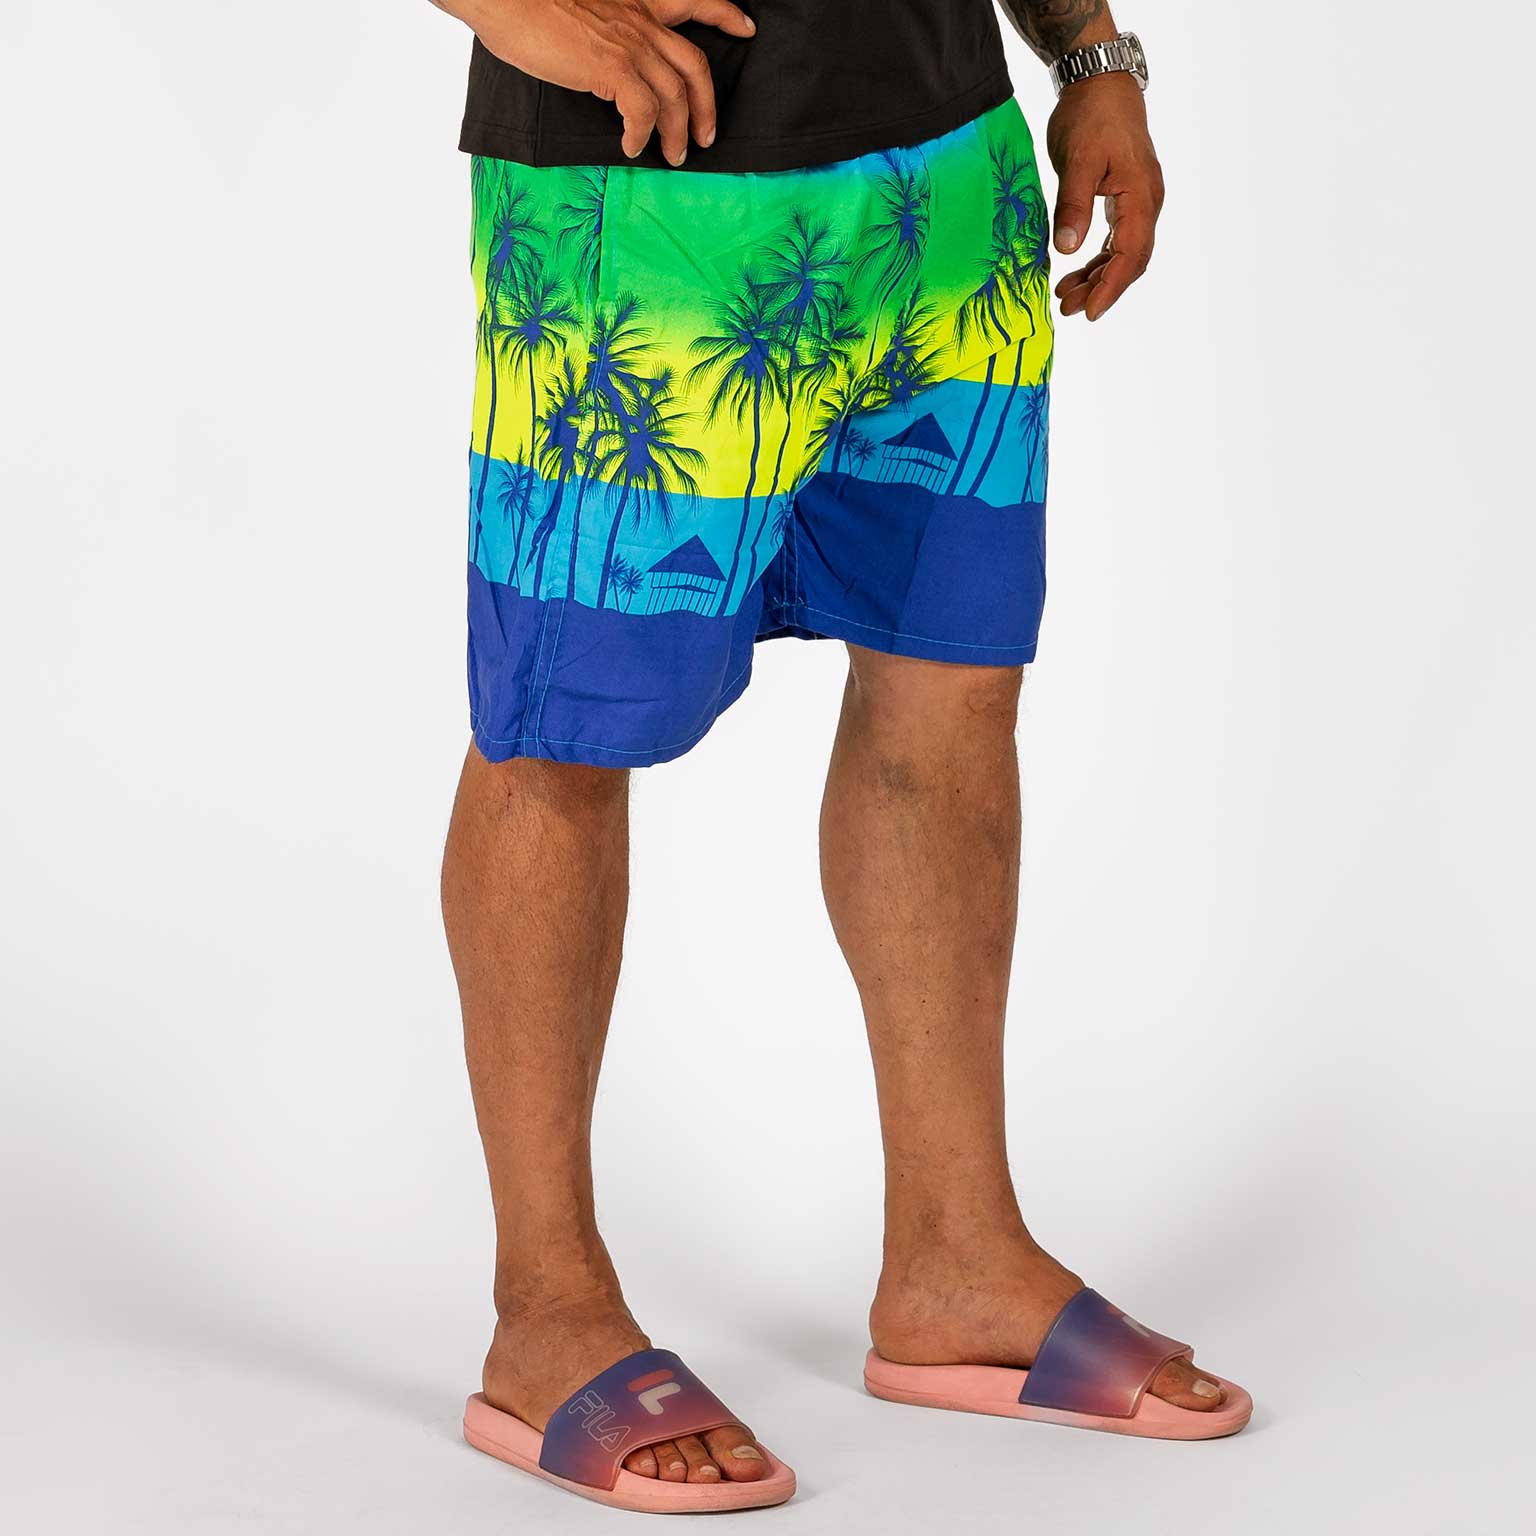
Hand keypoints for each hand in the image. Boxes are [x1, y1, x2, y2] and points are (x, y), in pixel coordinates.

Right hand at [448, 0, 755, 165]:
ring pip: (675, 96)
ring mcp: (629, 44)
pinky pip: (643, 112)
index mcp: (636, 3)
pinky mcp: (611, 67)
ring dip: (678, 133)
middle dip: (707, 107)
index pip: (694, 0)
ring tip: (673, 155)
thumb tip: (610, 73)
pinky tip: (633, 147)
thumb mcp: (583, 14)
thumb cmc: (531, 7)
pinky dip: (642, 136)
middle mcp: (640, 20)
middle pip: (695, 66)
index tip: (745, 27)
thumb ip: (606, 35)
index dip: (725, 14)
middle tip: (706, 136)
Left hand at [1046, 73, 1164, 320]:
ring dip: (1097, 277)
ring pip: (1123, 252)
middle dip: (1101, 288)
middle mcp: (1147, 202)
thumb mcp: (1077, 159)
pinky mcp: (1126, 199)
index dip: (1110, 286)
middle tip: (1068, 309)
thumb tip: (1068, 249)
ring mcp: (1139, 201)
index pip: (1131, 253)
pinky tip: (1075, 271)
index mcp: (1141, 194)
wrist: (1100, 83)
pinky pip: (1116, 239)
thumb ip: (1073, 205)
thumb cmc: (1091, 115)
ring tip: (1065, 296)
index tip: (1089, 311)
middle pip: (1130, 259)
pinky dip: (1097, 259)